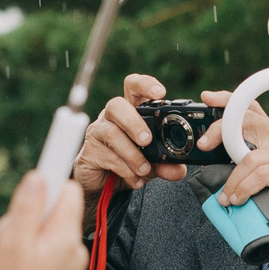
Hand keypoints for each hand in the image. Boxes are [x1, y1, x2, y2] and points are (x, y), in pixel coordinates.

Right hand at [0, 166, 91, 269]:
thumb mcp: (14, 245)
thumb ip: (27, 209)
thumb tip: (40, 176)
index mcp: (65, 236)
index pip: (69, 190)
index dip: (52, 178)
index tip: (40, 166)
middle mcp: (72, 246)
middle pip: (51, 208)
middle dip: (26, 213)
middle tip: (9, 236)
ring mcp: (66, 261)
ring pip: (41, 228)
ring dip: (20, 234)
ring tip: (7, 258)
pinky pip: (40, 247)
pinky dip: (23, 251)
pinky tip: (12, 269)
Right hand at [72, 73, 191, 201]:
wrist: (103, 184)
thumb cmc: (126, 163)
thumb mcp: (152, 163)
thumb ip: (165, 164)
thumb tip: (179, 169)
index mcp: (130, 112)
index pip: (133, 87)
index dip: (145, 84)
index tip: (160, 93)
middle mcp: (112, 117)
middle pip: (117, 104)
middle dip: (134, 121)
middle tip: (147, 140)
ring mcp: (98, 132)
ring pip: (111, 132)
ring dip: (131, 153)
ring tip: (144, 169)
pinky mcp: (89, 151)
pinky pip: (106, 156)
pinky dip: (124, 169)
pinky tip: (134, 179)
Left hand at [203, 90, 268, 222]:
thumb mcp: (268, 171)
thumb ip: (248, 164)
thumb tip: (220, 171)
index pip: (250, 109)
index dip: (228, 100)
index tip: (208, 97)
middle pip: (246, 121)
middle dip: (220, 130)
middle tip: (204, 145)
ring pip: (249, 158)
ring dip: (233, 181)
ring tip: (227, 196)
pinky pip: (260, 175)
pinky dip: (245, 188)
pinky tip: (239, 198)